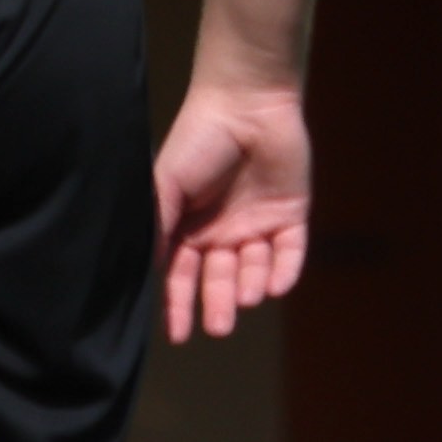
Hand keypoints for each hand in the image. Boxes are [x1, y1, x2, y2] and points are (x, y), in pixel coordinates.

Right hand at [156, 79, 312, 341]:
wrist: (246, 107)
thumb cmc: (196, 143)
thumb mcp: (165, 186)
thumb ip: (159, 227)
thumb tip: (150, 271)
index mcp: (186, 227)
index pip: (180, 275)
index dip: (177, 304)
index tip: (178, 334)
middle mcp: (220, 232)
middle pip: (218, 278)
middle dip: (217, 304)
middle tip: (218, 328)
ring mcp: (257, 225)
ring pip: (254, 269)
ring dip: (250, 286)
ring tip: (246, 297)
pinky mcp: (291, 216)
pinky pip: (290, 252)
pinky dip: (285, 270)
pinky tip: (277, 286)